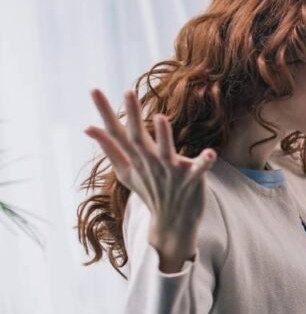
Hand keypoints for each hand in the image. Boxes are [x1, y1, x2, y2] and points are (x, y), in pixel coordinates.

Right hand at [84, 89, 216, 272]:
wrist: (172, 224)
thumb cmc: (150, 191)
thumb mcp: (126, 171)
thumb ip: (109, 148)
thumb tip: (87, 127)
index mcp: (136, 159)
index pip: (116, 133)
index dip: (105, 112)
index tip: (94, 90)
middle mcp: (150, 164)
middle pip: (138, 138)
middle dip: (133, 116)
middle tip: (128, 92)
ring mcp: (171, 173)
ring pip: (166, 154)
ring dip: (164, 137)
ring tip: (159, 117)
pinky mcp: (191, 180)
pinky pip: (199, 171)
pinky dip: (204, 163)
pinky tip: (210, 153)